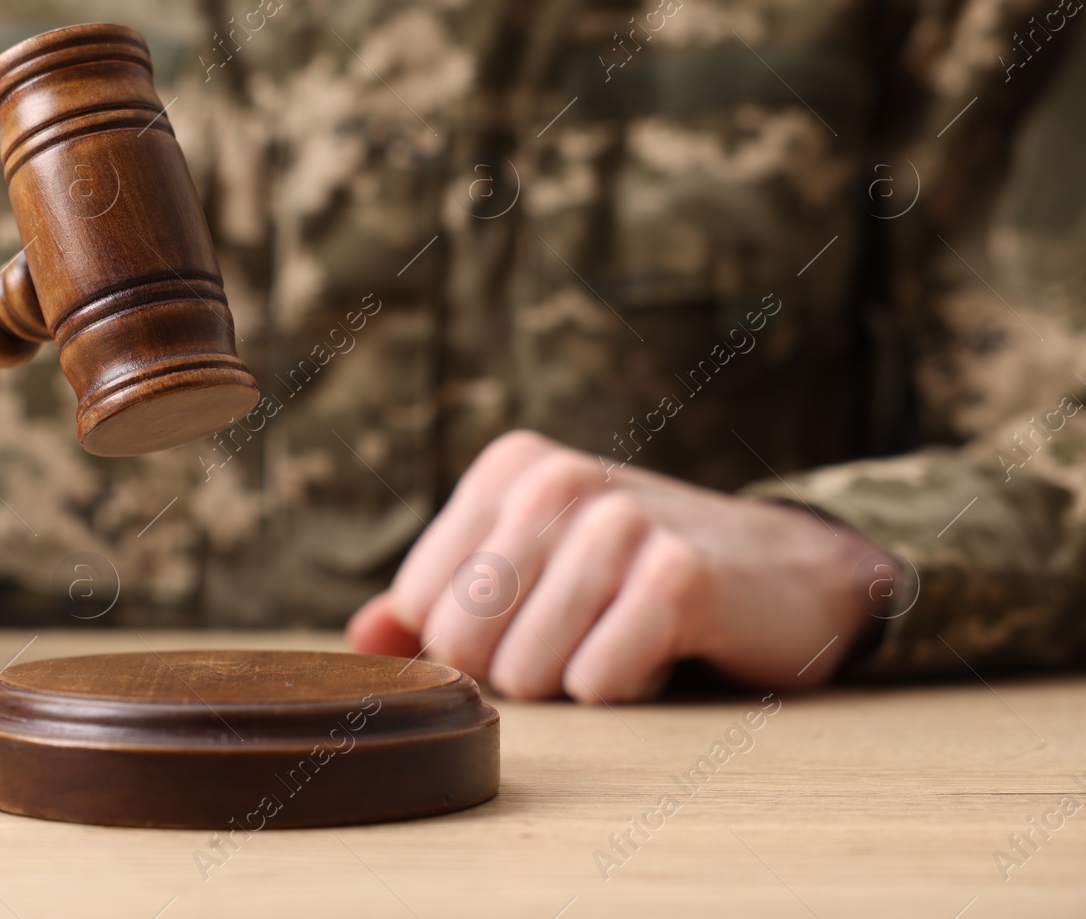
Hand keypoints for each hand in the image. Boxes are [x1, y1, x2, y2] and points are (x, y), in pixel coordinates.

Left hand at [346, 430, 880, 701]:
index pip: (418, 605)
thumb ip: (444, 600)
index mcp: (509, 468)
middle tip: (581, 632)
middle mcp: (557, 480)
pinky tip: (664, 649)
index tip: (535, 617)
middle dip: (516, 668)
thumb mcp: (538, 565)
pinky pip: (596, 684)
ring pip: (525, 671)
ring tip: (621, 636)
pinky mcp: (676, 577)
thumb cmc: (642, 572)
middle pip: (461, 642)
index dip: (469, 644)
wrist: (793, 570)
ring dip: (574, 680)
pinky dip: (626, 689)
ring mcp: (618, 521)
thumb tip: (364, 638)